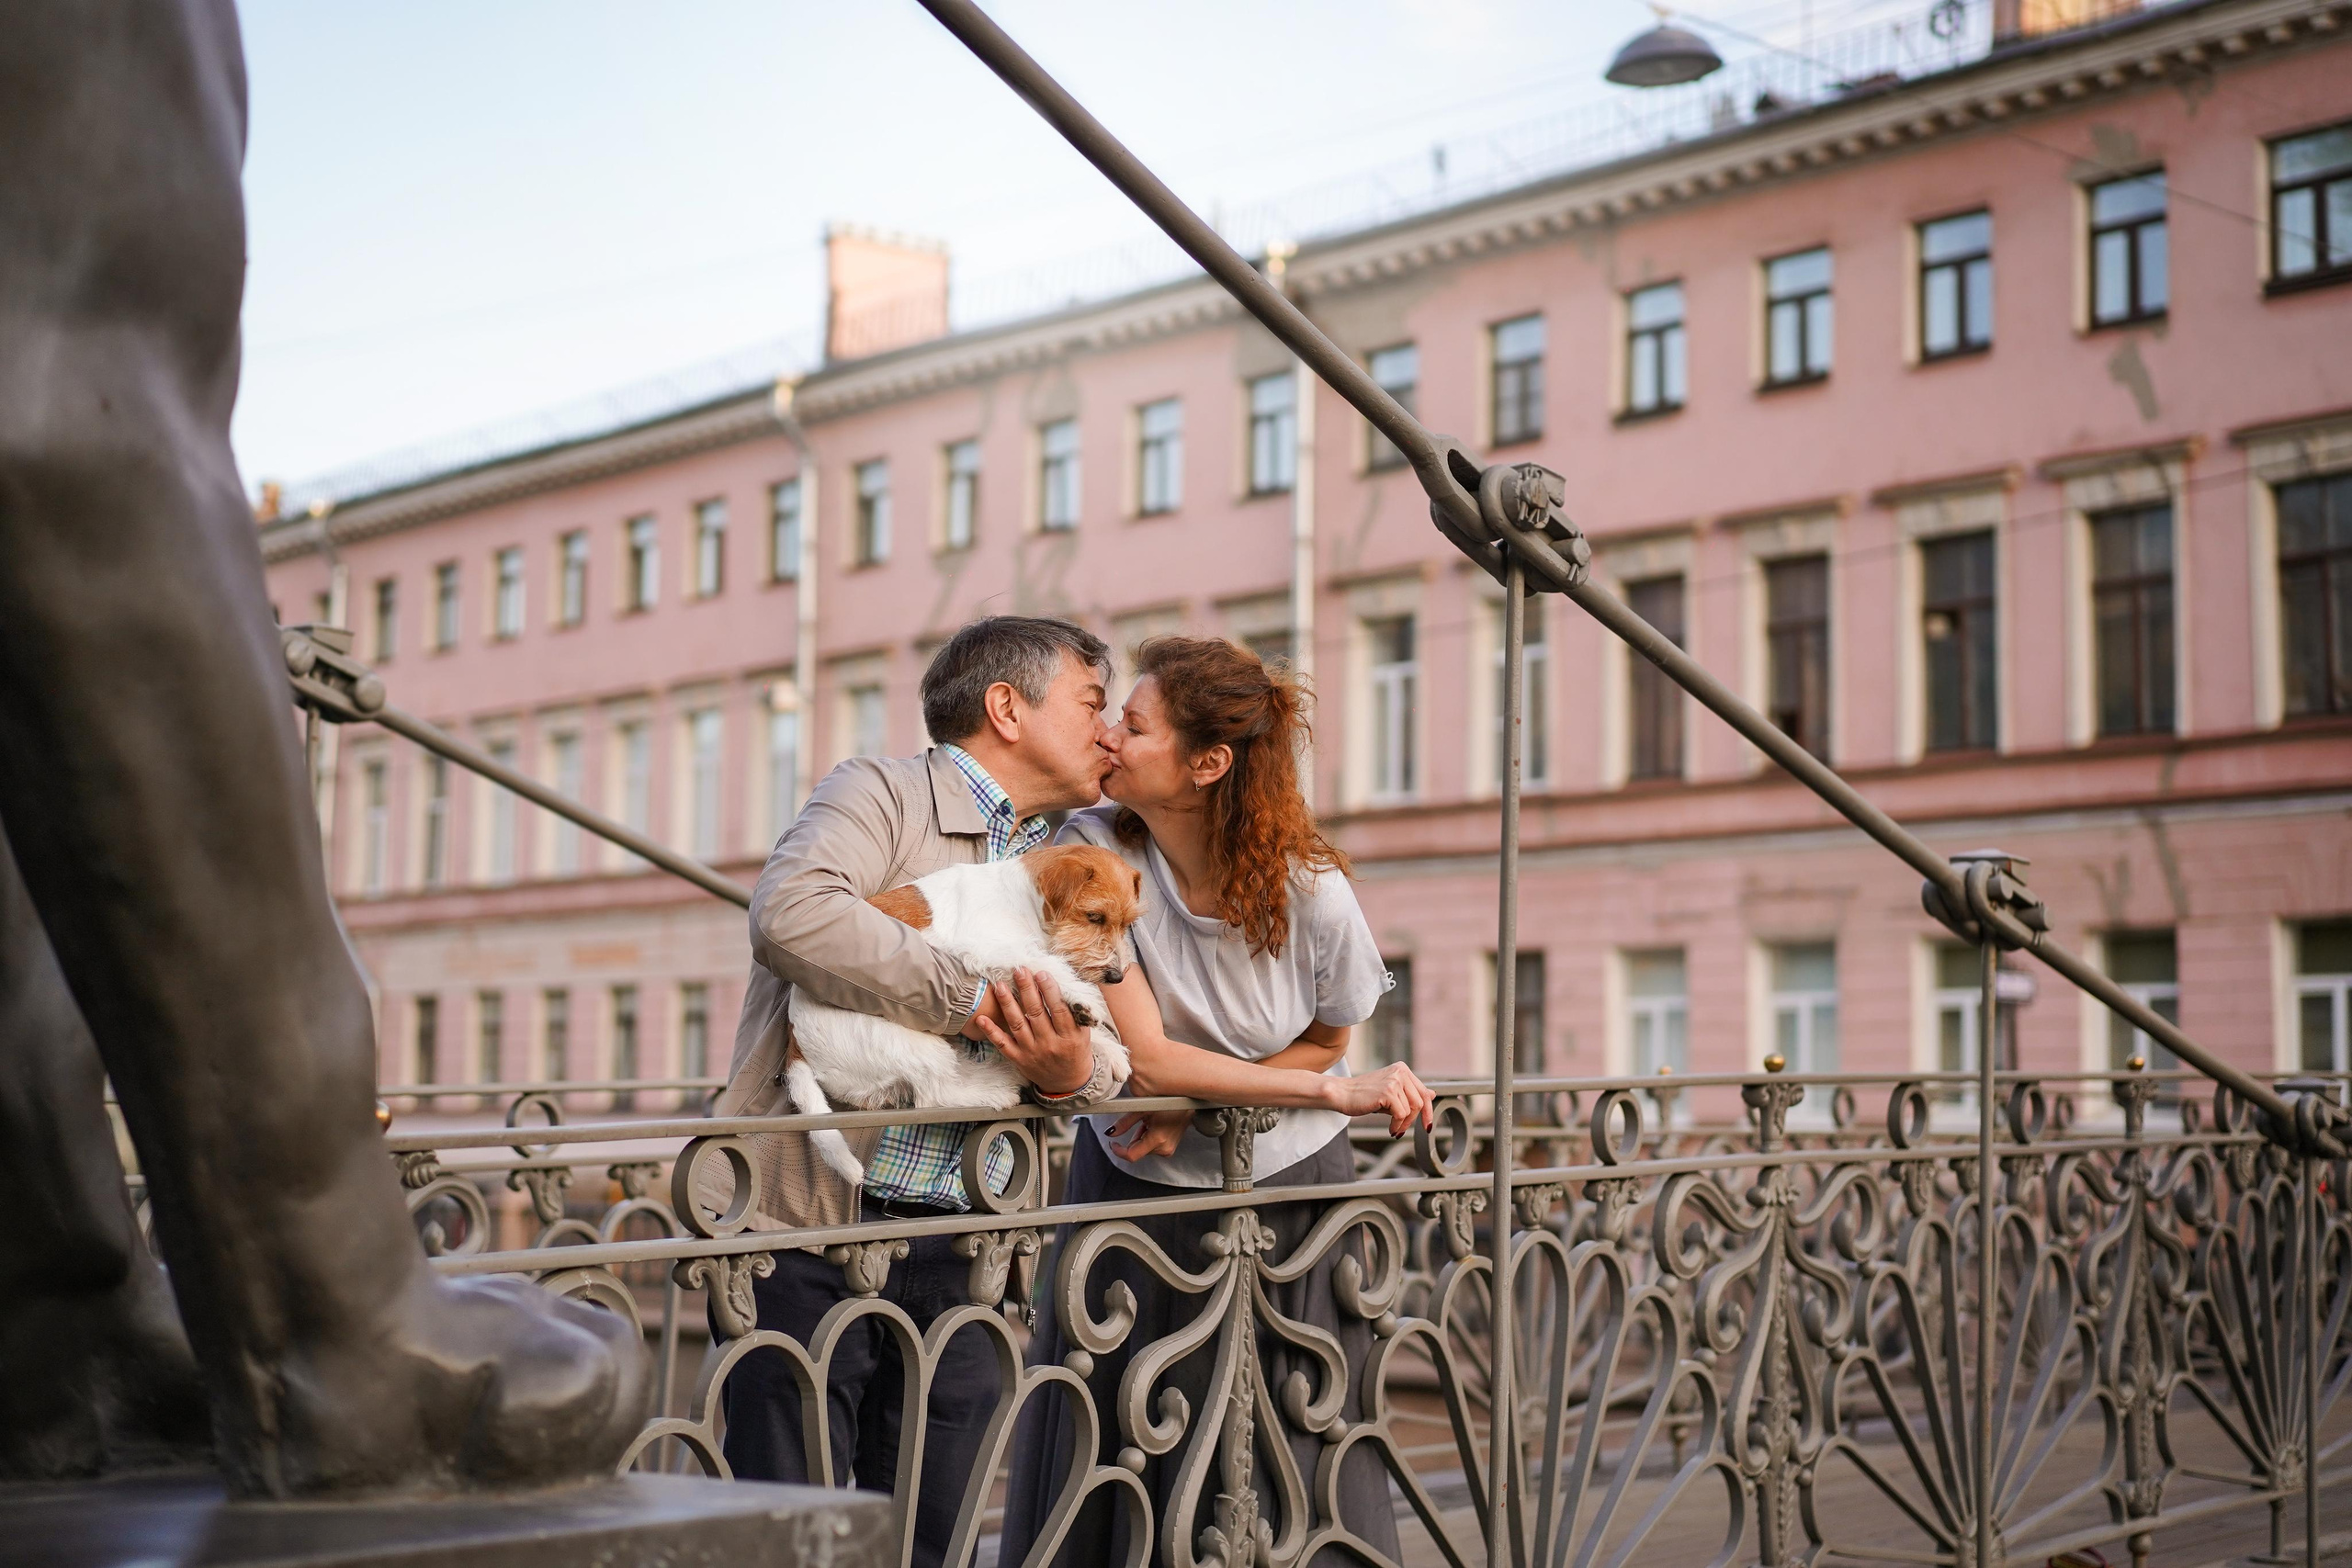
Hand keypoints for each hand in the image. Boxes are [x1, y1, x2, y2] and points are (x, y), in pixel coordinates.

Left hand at [963, 968, 1092, 1096]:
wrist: (1068, 1082)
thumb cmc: (1075, 1051)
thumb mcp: (1083, 1033)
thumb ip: (1075, 1013)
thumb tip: (1064, 985)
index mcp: (1069, 1037)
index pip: (1058, 1009)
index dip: (1049, 990)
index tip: (1041, 973)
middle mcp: (1049, 1045)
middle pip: (1036, 1013)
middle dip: (1027, 990)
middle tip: (1019, 971)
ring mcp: (1032, 1052)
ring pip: (1017, 1024)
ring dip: (1007, 1003)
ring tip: (1000, 985)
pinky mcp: (1018, 1059)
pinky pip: (1003, 1044)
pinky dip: (991, 1032)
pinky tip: (981, 1018)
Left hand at [1107, 1108, 1191, 1160]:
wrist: (1188, 1103)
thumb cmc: (1169, 1102)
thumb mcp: (1143, 1109)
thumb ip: (1124, 1123)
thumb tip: (1110, 1132)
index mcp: (1157, 1139)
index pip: (1132, 1155)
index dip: (1119, 1151)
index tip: (1114, 1144)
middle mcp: (1164, 1148)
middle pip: (1138, 1150)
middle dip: (1134, 1138)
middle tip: (1142, 1122)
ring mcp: (1168, 1149)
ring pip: (1144, 1149)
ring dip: (1142, 1137)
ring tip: (1151, 1122)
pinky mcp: (1170, 1148)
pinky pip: (1153, 1147)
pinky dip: (1149, 1138)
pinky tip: (1156, 1127)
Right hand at [1326, 1063, 1436, 1137]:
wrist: (1341, 1094)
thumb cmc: (1363, 1095)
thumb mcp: (1390, 1092)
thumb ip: (1410, 1092)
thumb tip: (1432, 1093)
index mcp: (1402, 1069)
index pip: (1423, 1091)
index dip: (1428, 1110)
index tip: (1428, 1125)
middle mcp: (1400, 1071)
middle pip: (1420, 1101)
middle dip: (1414, 1120)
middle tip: (1403, 1130)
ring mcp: (1394, 1080)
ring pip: (1411, 1110)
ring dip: (1403, 1124)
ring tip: (1393, 1128)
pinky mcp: (1388, 1092)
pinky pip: (1401, 1115)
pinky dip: (1397, 1125)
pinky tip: (1390, 1128)